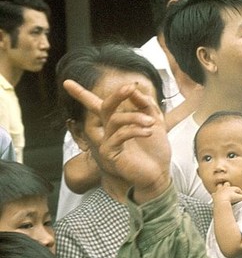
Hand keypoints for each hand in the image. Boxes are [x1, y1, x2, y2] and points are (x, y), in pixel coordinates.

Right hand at [62, 79, 171, 202]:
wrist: (158, 175)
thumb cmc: (155, 151)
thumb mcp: (155, 122)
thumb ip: (146, 105)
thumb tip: (135, 89)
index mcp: (116, 123)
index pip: (97, 105)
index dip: (81, 94)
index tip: (66, 82)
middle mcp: (108, 131)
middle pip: (105, 107)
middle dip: (117, 95)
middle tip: (130, 86)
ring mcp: (107, 142)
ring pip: (115, 120)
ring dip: (135, 117)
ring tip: (152, 122)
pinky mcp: (110, 153)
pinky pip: (119, 135)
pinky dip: (135, 130)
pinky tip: (149, 132)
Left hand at [212, 182, 241, 206]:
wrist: (221, 200)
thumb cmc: (230, 198)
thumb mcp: (238, 197)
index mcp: (231, 188)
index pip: (236, 188)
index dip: (239, 191)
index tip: (241, 195)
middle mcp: (225, 188)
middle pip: (227, 184)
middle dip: (228, 185)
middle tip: (229, 187)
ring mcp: (219, 191)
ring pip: (220, 186)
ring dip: (221, 188)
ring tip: (221, 189)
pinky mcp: (215, 195)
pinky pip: (214, 193)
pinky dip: (215, 194)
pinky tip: (215, 195)